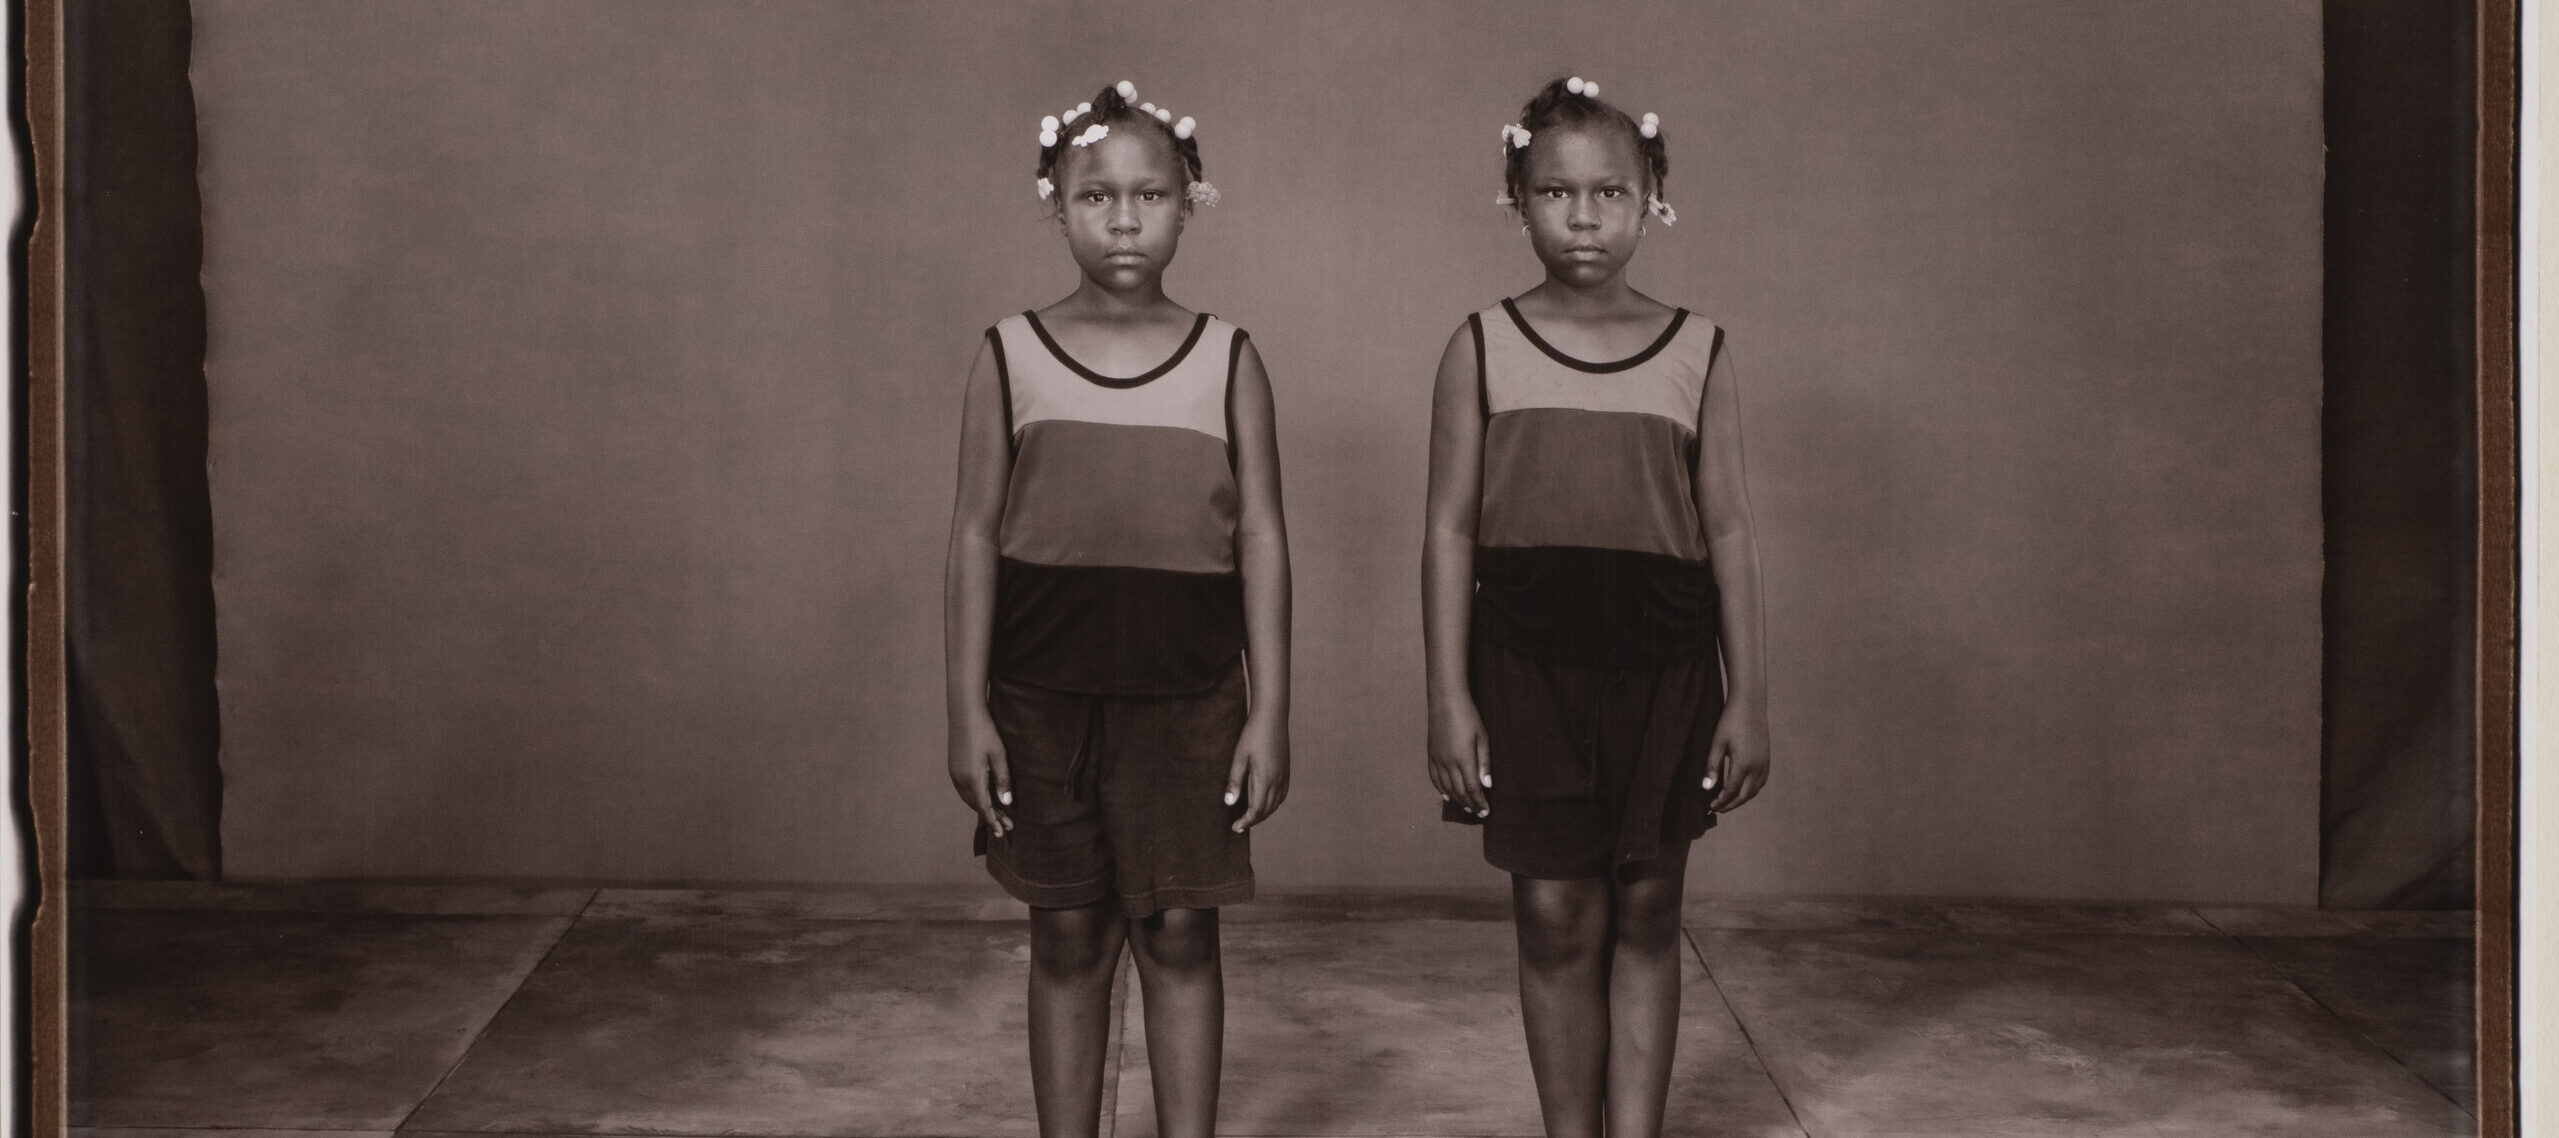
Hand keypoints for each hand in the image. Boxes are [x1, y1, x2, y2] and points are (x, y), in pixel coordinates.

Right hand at [948, 708, 1012, 835]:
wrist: (964, 713)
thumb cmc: (985, 732)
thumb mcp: (999, 756)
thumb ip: (1003, 780)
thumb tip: (1006, 803)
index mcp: (973, 779)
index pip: (984, 808)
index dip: (994, 821)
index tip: (1002, 833)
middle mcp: (960, 780)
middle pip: (976, 806)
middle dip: (991, 817)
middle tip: (1007, 825)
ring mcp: (954, 774)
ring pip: (969, 799)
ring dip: (982, 808)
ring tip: (998, 814)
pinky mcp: (953, 768)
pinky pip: (964, 790)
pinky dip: (974, 798)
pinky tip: (983, 798)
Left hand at [1225, 713, 1289, 831]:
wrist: (1272, 716)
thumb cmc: (1252, 735)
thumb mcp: (1239, 757)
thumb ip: (1235, 781)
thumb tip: (1229, 804)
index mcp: (1265, 779)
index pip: (1256, 810)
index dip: (1246, 821)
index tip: (1235, 827)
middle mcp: (1278, 781)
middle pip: (1267, 810)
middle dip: (1254, 820)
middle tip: (1239, 825)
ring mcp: (1284, 775)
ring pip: (1276, 803)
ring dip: (1264, 813)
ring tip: (1251, 816)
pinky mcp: (1286, 770)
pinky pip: (1282, 794)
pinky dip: (1274, 803)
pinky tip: (1266, 802)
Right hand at [1428, 698, 1490, 817]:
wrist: (1446, 701)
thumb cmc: (1469, 717)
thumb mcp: (1483, 738)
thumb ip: (1484, 763)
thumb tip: (1488, 785)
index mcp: (1464, 759)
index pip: (1472, 788)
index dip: (1479, 802)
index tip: (1486, 811)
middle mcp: (1448, 763)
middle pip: (1459, 791)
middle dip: (1470, 804)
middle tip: (1478, 813)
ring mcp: (1437, 760)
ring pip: (1446, 787)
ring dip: (1457, 800)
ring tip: (1466, 807)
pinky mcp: (1431, 755)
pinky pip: (1434, 779)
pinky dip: (1441, 790)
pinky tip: (1447, 796)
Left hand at [1704, 706, 1768, 811]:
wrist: (1750, 704)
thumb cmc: (1730, 721)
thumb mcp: (1717, 743)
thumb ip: (1712, 766)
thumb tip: (1706, 788)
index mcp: (1743, 764)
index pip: (1731, 791)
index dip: (1721, 801)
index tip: (1711, 806)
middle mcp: (1757, 766)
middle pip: (1744, 795)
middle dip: (1731, 804)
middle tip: (1718, 808)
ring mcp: (1764, 763)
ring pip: (1755, 790)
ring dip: (1742, 799)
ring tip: (1729, 802)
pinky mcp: (1767, 758)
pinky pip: (1761, 781)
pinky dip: (1752, 790)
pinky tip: (1743, 789)